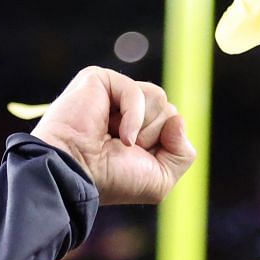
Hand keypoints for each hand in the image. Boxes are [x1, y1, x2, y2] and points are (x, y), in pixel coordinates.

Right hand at [32, 67, 194, 206]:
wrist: (76, 174)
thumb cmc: (111, 180)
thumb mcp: (161, 179)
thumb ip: (183, 153)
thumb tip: (178, 118)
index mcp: (139, 129)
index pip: (173, 123)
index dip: (165, 146)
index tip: (135, 160)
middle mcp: (126, 109)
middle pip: (168, 110)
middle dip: (154, 137)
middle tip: (123, 151)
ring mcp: (113, 93)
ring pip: (158, 99)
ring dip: (144, 128)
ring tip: (117, 140)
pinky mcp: (99, 80)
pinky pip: (137, 91)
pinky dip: (133, 117)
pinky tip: (118, 134)